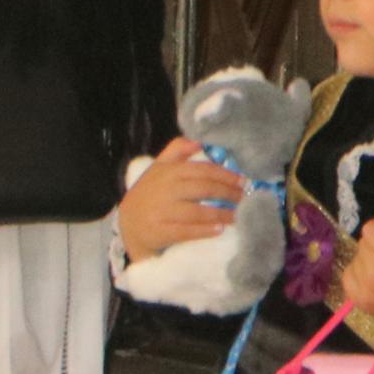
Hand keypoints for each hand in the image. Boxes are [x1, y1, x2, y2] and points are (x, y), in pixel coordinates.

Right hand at [114, 138, 243, 262]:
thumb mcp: (158, 168)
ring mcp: (161, 212)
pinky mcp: (158, 232)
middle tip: (245, 199)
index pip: (202, 170)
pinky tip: (220, 230)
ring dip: (222, 214)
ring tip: (238, 216)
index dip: (225, 175)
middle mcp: (164, 190)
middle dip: (228, 194)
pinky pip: (186, 231)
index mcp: (168, 172)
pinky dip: (204, 230)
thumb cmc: (150, 194)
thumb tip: (198, 141)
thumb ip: (176, 150)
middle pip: (203, 189)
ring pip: (197, 212)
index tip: (243, 181)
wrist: (127, 224)